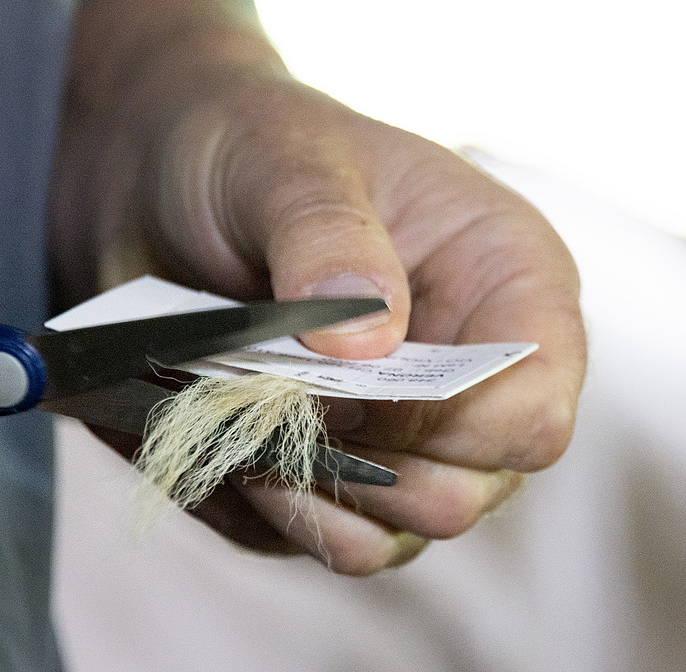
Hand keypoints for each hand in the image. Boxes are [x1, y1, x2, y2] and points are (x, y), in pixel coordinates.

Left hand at [53, 0, 585, 574]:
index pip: (531, 408)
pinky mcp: (335, 471)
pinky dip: (264, 511)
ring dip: (310, 500)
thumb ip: (327, 234)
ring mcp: (406, 434)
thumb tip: (364, 342)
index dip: (444, 424)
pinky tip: (220, 441)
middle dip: (368, 471)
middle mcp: (473, 372)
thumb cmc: (246, 147)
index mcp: (506, 281)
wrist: (154, 182)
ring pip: (397, 536)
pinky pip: (318, 538)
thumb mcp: (284, 159)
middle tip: (276, 407)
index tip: (342, 389)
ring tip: (239, 428)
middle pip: (469, 492)